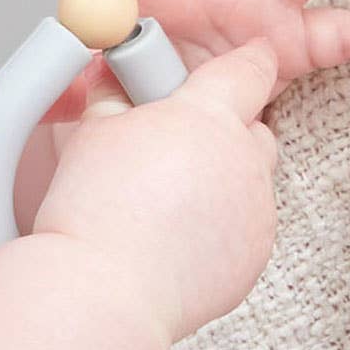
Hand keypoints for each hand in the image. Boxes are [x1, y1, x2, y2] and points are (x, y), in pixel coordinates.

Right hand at [34, 37, 280, 344]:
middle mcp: (244, 161)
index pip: (250, 69)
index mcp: (208, 117)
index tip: (247, 58)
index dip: (248, 61)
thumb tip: (119, 83)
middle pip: (255, 128)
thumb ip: (118, 97)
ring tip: (168, 202)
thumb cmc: (93, 213)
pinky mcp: (254, 257)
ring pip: (251, 181)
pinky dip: (222, 226)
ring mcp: (256, 212)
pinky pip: (246, 227)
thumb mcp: (94, 131)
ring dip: (222, 181)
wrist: (102, 291)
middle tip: (178, 145)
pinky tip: (177, 237)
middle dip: (226, 130)